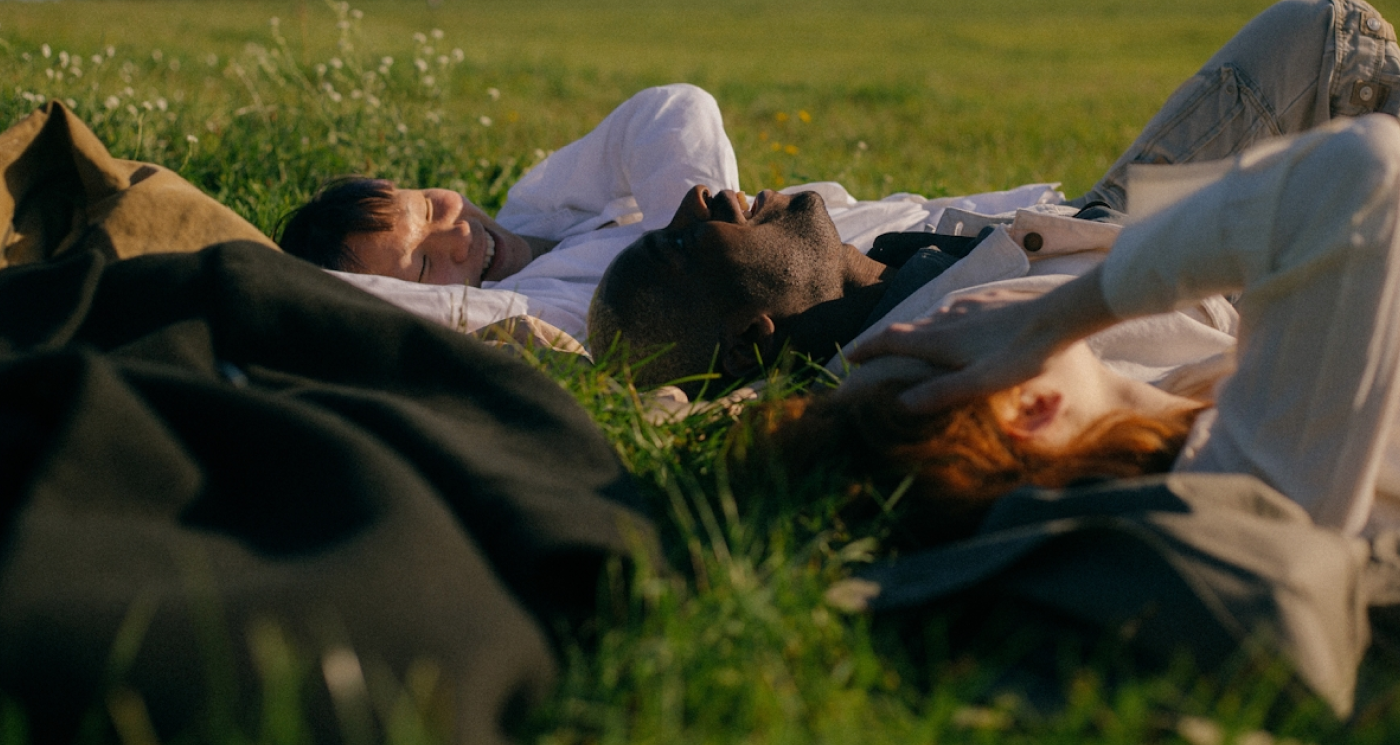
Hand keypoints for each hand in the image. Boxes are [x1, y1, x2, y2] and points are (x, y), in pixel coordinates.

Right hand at [850, 290, 1053, 412]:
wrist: (1060, 316)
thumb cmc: (1022, 356)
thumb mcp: (980, 383)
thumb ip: (940, 393)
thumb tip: (900, 403)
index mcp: (940, 340)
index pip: (891, 340)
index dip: (867, 348)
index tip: (850, 357)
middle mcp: (948, 318)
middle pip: (906, 328)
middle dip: (886, 342)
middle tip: (875, 355)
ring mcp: (970, 306)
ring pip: (932, 318)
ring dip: (916, 332)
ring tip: (915, 345)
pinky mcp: (991, 299)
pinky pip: (957, 310)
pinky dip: (945, 322)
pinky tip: (959, 326)